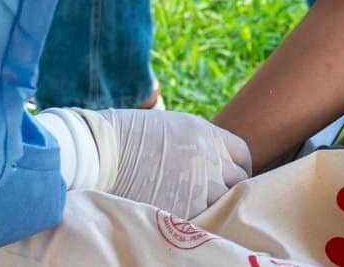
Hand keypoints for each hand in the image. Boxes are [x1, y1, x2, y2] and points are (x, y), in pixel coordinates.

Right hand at [78, 109, 251, 219]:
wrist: (100, 150)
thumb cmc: (128, 137)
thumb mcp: (172, 126)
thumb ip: (198, 143)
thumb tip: (214, 162)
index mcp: (207, 134)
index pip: (243, 154)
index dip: (239, 168)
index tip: (231, 177)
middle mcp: (210, 158)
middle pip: (238, 180)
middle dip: (228, 188)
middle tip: (212, 195)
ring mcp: (200, 185)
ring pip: (223, 202)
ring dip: (212, 205)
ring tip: (193, 206)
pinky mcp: (184, 209)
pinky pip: (202, 217)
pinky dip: (195, 218)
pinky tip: (180, 213)